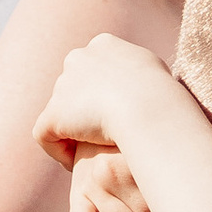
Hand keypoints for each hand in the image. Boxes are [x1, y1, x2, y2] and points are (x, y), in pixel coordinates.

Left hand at [32, 38, 178, 211]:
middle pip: (74, 90)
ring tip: (91, 156)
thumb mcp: (163, 77)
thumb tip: (154, 88)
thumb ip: (148, 79)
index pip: (96, 71)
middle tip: (101, 139)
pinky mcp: (52, 114)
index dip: (103, 96)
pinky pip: (46, 136)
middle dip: (84, 114)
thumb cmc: (164, 96)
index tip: (118, 117)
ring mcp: (63, 86)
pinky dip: (59, 152)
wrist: (147, 106)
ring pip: (60, 114)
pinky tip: (77, 165)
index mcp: (104, 45)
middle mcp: (78, 59)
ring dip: (73, 134)